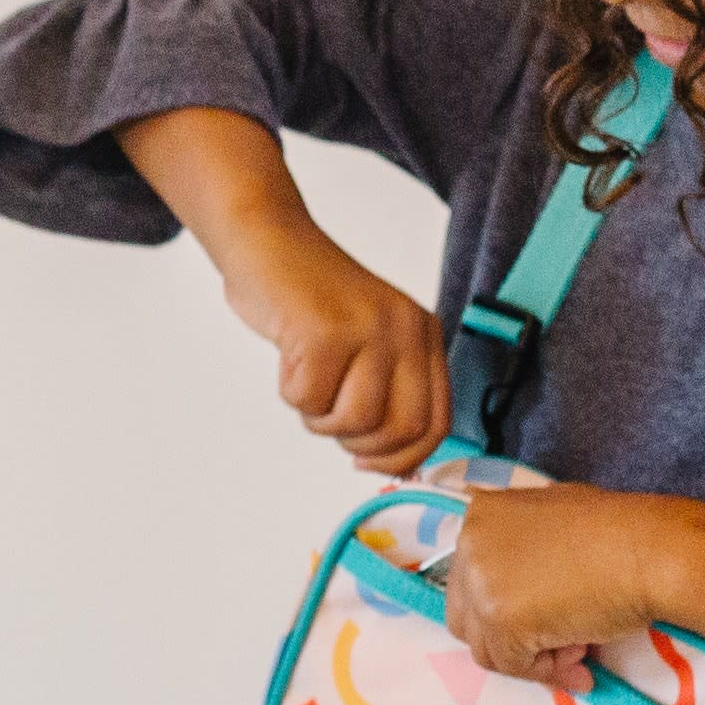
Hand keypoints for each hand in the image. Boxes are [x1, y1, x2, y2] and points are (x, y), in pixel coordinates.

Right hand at [113, 108, 449, 470]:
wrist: (267, 240)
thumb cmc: (308, 302)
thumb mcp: (367, 341)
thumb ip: (387, 392)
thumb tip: (395, 464)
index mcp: (423, 335)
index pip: (436, 423)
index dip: (401, 458)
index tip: (365, 461)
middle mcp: (405, 330)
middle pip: (400, 430)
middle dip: (359, 446)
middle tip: (329, 421)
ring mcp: (367, 328)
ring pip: (354, 421)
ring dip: (319, 419)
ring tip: (306, 383)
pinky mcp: (324, 331)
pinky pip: (308, 399)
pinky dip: (290, 392)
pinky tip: (288, 357)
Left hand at [445, 481, 688, 688]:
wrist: (651, 552)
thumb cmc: (620, 534)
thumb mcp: (556, 521)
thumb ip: (524, 547)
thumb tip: (518, 592)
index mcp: (481, 517)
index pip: (470, 583)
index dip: (508, 609)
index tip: (545, 621)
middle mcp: (470, 546)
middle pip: (467, 619)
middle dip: (511, 638)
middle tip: (562, 643)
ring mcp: (482, 583)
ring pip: (486, 648)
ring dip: (533, 658)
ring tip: (580, 650)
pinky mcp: (501, 619)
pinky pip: (512, 665)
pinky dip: (545, 673)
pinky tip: (581, 664)